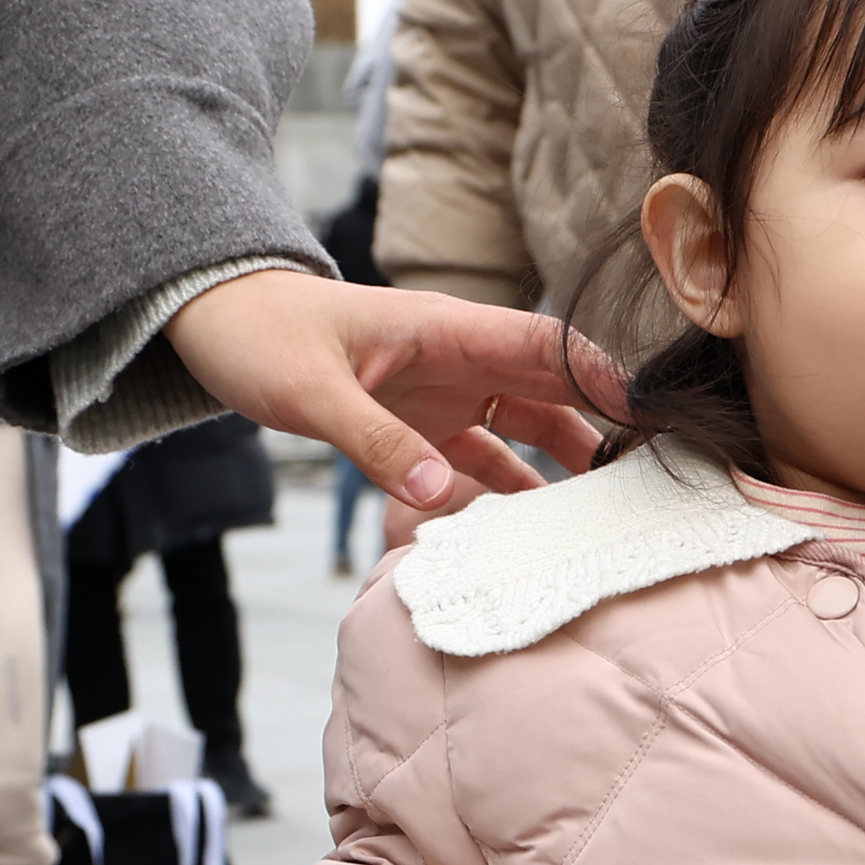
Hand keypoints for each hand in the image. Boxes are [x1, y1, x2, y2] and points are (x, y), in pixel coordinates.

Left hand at [166, 267, 616, 517]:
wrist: (215, 326)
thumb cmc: (261, 338)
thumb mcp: (311, 393)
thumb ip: (374, 441)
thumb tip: (436, 493)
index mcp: (444, 329)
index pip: (544, 343)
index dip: (599, 373)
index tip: (649, 412)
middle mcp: (457, 361)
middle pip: (551, 392)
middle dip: (601, 431)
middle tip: (648, 481)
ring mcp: (442, 396)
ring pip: (523, 432)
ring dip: (558, 471)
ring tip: (596, 521)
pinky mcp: (418, 428)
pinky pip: (477, 464)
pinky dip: (500, 496)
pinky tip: (522, 538)